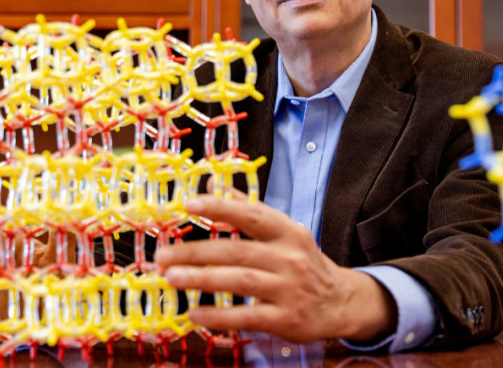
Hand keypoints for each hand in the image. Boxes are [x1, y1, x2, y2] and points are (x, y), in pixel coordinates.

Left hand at [154, 194, 397, 342]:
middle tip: (162, 256)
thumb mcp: (284, 231)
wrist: (340, 301)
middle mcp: (289, 258)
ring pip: (239, 281)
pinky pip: (247, 315)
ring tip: (171, 278)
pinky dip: (218, 315)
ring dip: (201, 279)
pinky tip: (194, 313)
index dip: (221, 208)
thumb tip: (211, 184)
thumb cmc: (302, 261)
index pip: (252, 215)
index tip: (189, 204)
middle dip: (195, 253)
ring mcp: (289, 289)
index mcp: (287, 232)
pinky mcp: (287, 319)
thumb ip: (247, 208)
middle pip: (237, 251)